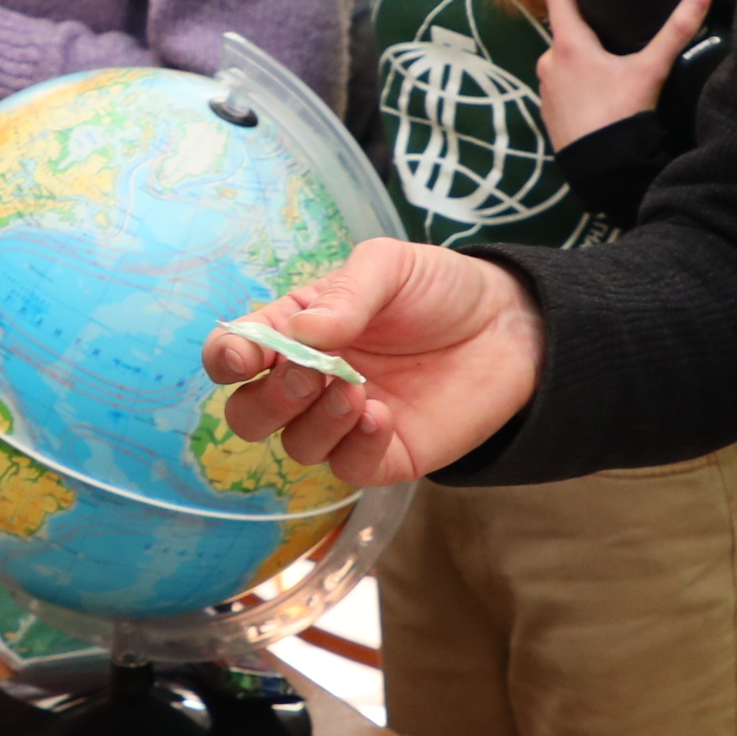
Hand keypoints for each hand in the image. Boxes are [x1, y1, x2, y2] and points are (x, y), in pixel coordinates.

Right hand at [198, 238, 545, 489]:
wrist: (510, 326)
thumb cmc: (438, 289)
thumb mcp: (389, 267)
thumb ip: (346, 295)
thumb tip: (301, 334)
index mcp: (294, 331)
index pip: (234, 355)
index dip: (226, 359)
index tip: (243, 357)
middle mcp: (308, 382)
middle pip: (250, 415)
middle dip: (268, 401)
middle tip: (310, 374)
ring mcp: (343, 423)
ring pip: (297, 446)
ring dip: (317, 421)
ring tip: (356, 391)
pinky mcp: (384, 456)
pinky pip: (349, 468)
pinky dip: (356, 445)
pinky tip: (382, 416)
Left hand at [538, 0, 709, 146]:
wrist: (602, 169)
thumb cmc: (621, 113)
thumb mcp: (652, 69)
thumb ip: (676, 30)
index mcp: (567, 44)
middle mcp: (548, 61)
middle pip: (563, 29)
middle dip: (586, 25)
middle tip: (615, 26)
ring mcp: (545, 89)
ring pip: (561, 59)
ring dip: (580, 55)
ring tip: (610, 60)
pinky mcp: (547, 112)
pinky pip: (560, 85)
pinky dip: (575, 82)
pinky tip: (599, 92)